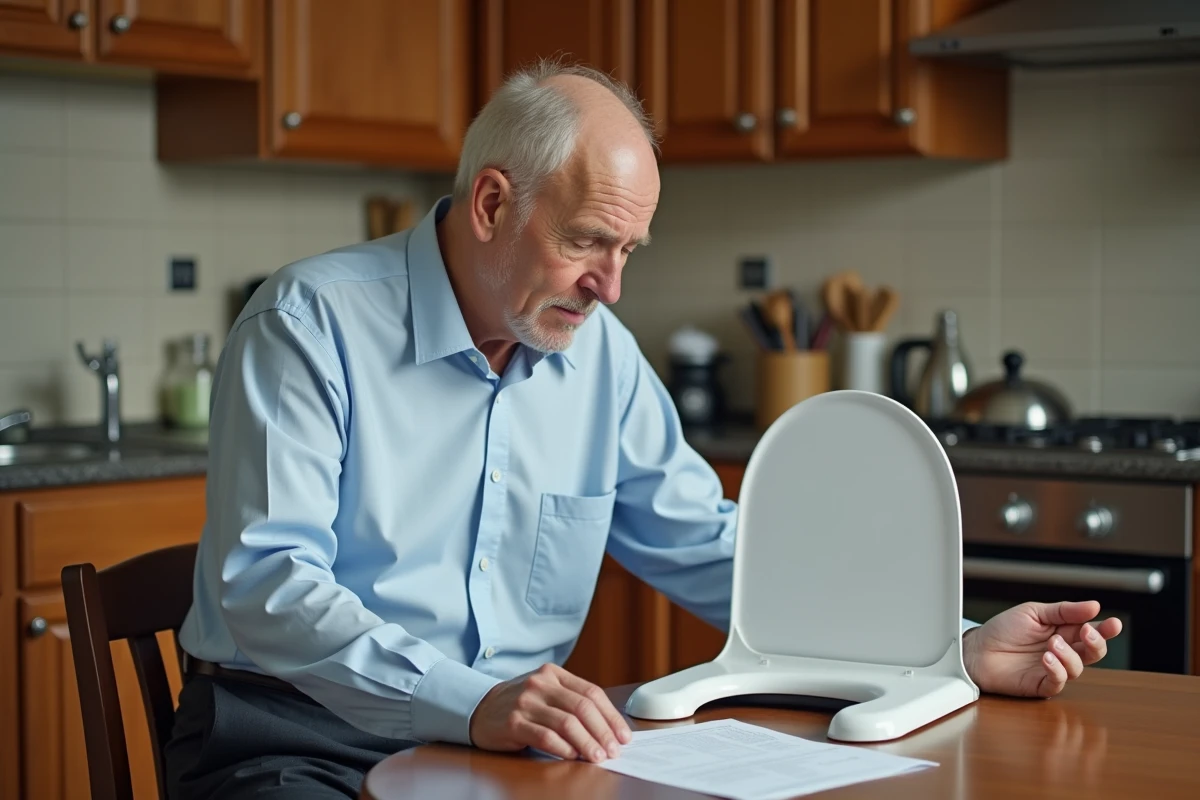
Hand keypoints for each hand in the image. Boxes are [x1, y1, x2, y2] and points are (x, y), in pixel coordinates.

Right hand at [469, 663, 631, 761]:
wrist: (479, 708)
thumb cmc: (521, 704)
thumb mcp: (546, 693)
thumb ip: (572, 702)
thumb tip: (608, 729)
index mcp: (554, 674)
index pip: (591, 692)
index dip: (611, 716)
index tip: (623, 736)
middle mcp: (540, 684)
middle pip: (582, 707)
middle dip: (603, 731)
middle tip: (614, 751)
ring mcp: (525, 702)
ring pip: (566, 723)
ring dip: (587, 743)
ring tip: (598, 757)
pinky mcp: (513, 722)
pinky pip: (545, 736)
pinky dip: (563, 748)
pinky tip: (572, 756)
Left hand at [963, 600, 1121, 697]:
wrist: (976, 648)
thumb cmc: (1003, 630)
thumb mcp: (1033, 612)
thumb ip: (1063, 611)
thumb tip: (1094, 606)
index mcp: (1063, 632)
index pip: (1091, 632)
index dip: (1105, 629)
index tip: (1114, 624)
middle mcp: (1062, 652)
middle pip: (1092, 652)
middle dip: (1096, 643)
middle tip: (1088, 632)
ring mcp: (1052, 669)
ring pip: (1077, 668)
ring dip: (1069, 655)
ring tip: (1052, 644)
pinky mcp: (1040, 685)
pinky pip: (1058, 683)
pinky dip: (1057, 670)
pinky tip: (1046, 659)